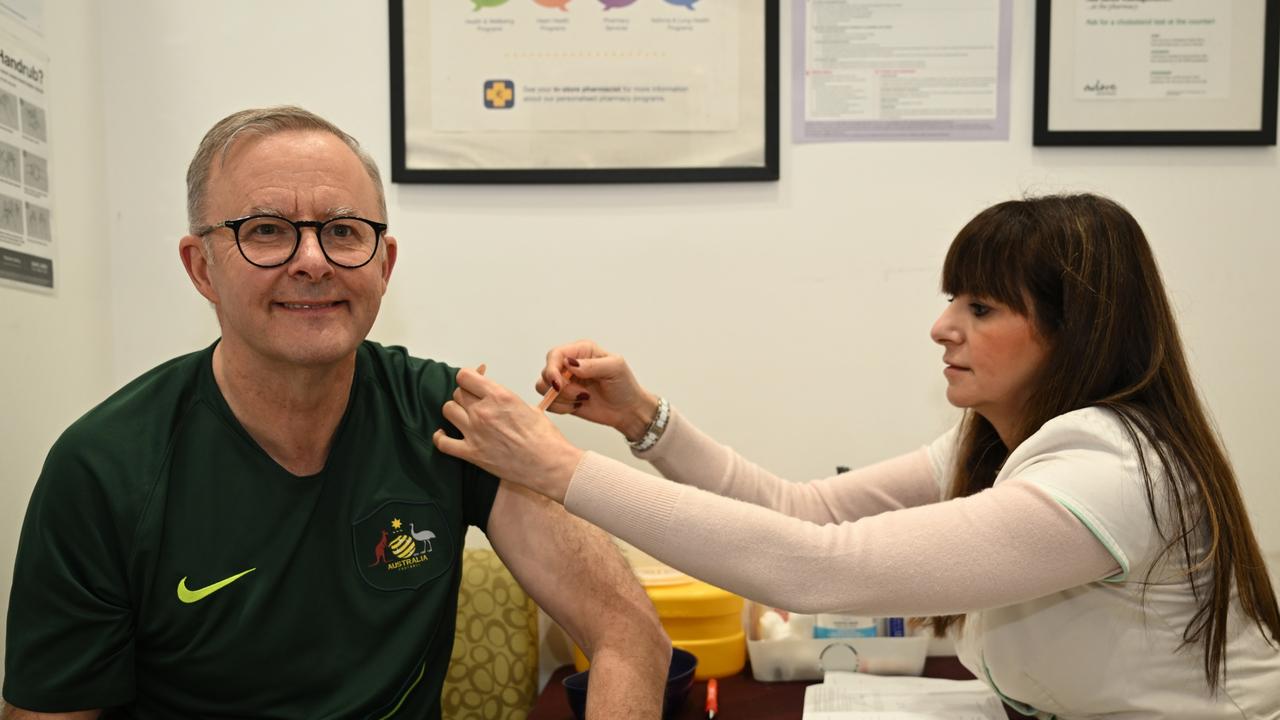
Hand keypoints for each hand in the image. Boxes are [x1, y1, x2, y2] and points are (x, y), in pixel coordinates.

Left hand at [433, 367, 583, 502]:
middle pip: (458, 392)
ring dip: (455, 411)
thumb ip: (504, 400)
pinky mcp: (471, 453)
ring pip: (448, 410)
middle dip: (466, 395)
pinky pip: (443, 442)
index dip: (468, 378)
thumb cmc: (545, 438)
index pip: (465, 376)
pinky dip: (440, 437)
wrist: (549, 464)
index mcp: (499, 396)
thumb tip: (494, 398)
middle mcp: (483, 411)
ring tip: (463, 416)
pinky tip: (443, 434)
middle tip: (475, 401)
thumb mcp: (527, 407)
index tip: (473, 382)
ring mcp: (474, 432)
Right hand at [536, 340, 658, 441]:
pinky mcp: (562, 398)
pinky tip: (578, 406)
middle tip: (582, 395)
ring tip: (582, 399)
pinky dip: (560, 407)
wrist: (627, 410)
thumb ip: (591, 364)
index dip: (552, 369)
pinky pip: (548, 402)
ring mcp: (564, 382)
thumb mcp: (615, 368)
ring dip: (561, 398)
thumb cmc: (624, 386)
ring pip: (543, 387)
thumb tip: (570, 364)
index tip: (559, 384)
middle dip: (561, 388)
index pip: (555, 354)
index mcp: (581, 351)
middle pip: (546, 372)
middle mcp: (569, 364)